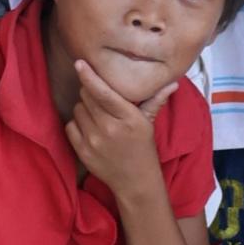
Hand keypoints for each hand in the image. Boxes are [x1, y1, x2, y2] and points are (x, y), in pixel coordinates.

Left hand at [65, 57, 174, 199]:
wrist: (135, 181)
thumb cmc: (143, 148)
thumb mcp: (149, 123)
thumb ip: (156, 100)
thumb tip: (173, 82)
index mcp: (128, 117)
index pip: (103, 92)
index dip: (89, 76)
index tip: (80, 63)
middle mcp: (109, 128)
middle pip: (87, 96)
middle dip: (91, 93)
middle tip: (101, 100)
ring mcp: (94, 141)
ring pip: (78, 109)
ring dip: (84, 108)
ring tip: (98, 116)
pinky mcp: (82, 151)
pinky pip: (70, 126)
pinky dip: (77, 124)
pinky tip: (89, 128)